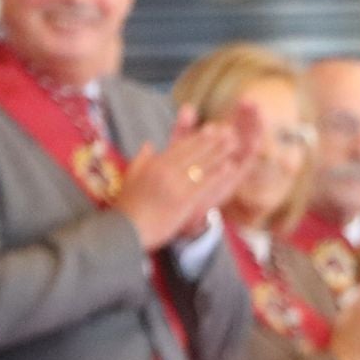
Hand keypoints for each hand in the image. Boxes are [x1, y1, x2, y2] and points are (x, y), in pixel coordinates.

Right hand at [113, 122, 240, 251]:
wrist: (125, 230)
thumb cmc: (126, 207)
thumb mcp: (130, 177)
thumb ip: (141, 159)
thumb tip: (149, 144)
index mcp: (154, 164)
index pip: (180, 146)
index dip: (198, 137)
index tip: (211, 129)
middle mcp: (166, 171)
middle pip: (194, 152)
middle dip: (213, 140)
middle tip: (228, 131)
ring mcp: (176, 185)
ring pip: (201, 165)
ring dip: (219, 152)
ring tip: (233, 143)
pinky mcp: (183, 200)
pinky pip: (204, 184)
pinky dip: (217, 174)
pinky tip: (229, 167)